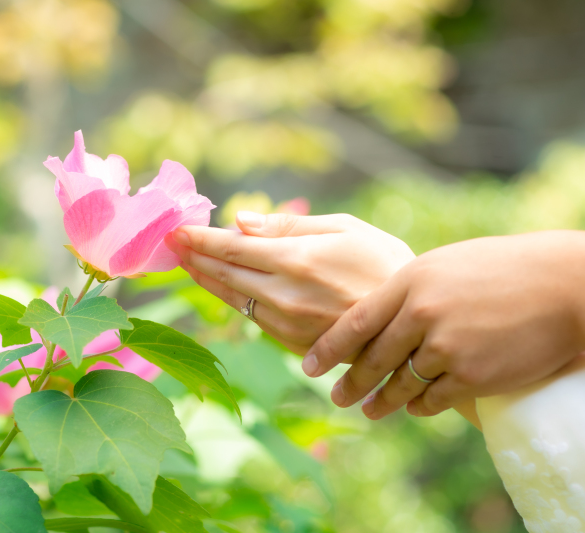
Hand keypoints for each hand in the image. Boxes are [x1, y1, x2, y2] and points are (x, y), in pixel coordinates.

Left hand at [166, 212, 415, 355]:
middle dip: (194, 256)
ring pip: (232, 297)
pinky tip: (223, 285)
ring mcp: (286, 323)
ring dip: (206, 278)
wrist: (411, 323)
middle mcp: (284, 294)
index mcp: (296, 258)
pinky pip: (252, 316)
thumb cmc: (383, 263)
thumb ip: (289, 225)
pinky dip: (232, 298)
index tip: (177, 228)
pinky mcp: (292, 343)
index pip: (231, 246)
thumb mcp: (345, 229)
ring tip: (187, 262)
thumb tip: (241, 221)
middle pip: (224, 272)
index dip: (199, 238)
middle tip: (172, 242)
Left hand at [305, 230, 584, 419]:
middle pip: (372, 359)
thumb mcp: (447, 263)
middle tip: (337, 397)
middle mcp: (420, 315)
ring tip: (370, 410)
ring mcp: (444, 347)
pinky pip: (432, 400)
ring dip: (382, 401)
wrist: (564, 285)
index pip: (354, 322)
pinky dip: (420, 407)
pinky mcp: (470, 376)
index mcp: (410, 281)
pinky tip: (414, 408)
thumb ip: (411, 288)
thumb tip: (382, 313)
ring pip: (400, 384)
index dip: (328, 349)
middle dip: (351, 383)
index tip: (309, 367)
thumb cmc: (507, 268)